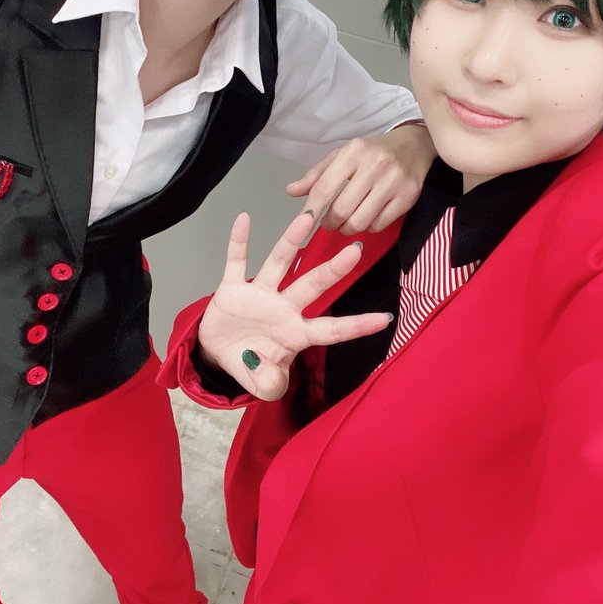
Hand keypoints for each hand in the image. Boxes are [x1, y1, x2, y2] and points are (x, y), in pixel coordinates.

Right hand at [199, 212, 391, 400]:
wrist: (216, 352)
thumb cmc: (249, 363)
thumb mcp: (262, 383)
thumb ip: (269, 385)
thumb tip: (272, 385)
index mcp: (296, 334)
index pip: (331, 329)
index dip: (356, 326)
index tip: (385, 319)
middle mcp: (283, 308)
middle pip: (312, 285)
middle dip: (333, 270)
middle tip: (355, 250)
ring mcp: (260, 295)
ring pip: (280, 263)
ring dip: (291, 241)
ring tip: (307, 218)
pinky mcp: (233, 288)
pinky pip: (236, 261)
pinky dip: (239, 241)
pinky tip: (243, 219)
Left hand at [286, 122, 435, 233]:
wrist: (415, 145)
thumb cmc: (374, 152)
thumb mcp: (343, 156)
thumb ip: (317, 175)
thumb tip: (292, 191)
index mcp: (353, 153)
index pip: (324, 187)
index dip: (311, 210)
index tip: (303, 223)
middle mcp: (374, 166)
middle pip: (342, 209)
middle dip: (330, 223)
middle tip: (329, 223)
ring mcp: (393, 182)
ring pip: (360, 221)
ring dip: (348, 228)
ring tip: (346, 223)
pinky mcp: (408, 196)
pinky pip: (379, 225)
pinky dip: (368, 228)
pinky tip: (367, 218)